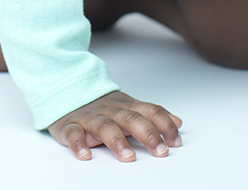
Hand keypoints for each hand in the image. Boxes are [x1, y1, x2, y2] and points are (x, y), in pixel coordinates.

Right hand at [48, 90, 182, 161]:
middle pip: (131, 119)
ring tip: (128, 156)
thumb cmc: (103, 106)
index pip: (150, 111)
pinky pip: (74, 134)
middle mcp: (111, 111)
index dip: (165, 125)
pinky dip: (78, 145)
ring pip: (105, 126)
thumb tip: (178, 122)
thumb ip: (153, 115)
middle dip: (148, 134)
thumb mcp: (130, 107)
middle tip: (160, 151)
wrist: (69, 91)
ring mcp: (91, 118)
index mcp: (127, 106)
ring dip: (117, 141)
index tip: (176, 141)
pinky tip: (85, 155)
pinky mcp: (71, 126)